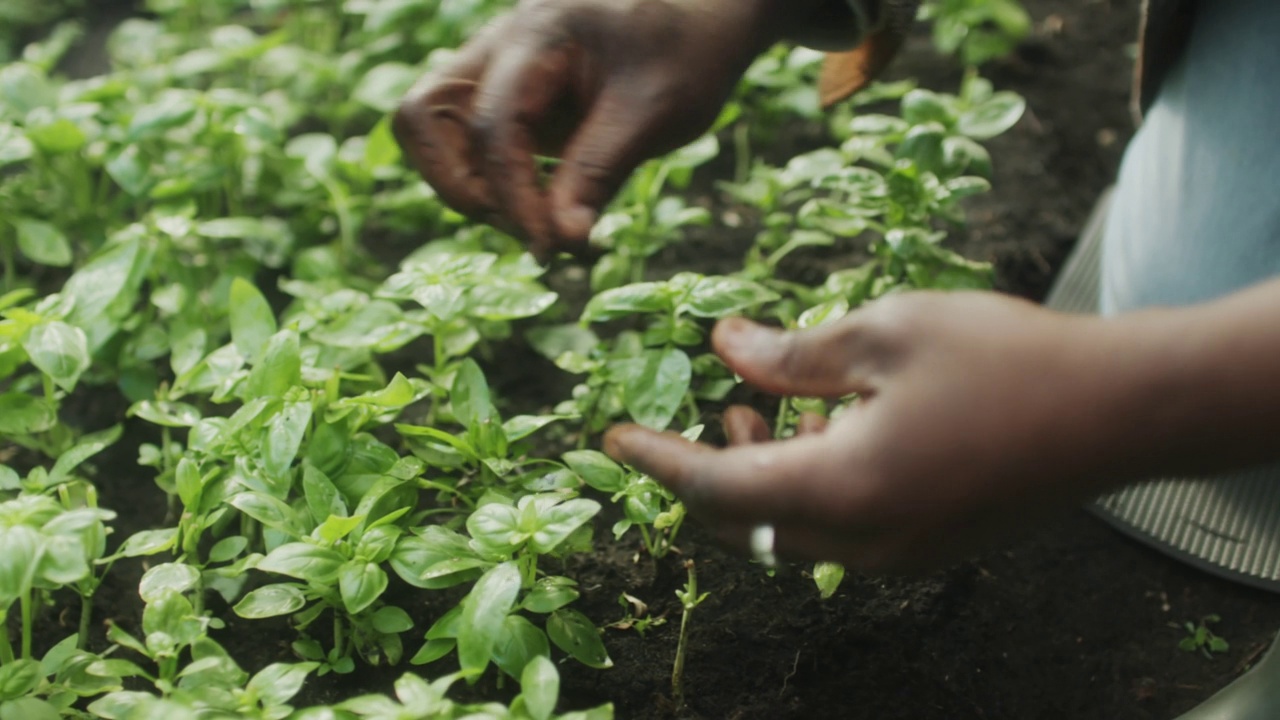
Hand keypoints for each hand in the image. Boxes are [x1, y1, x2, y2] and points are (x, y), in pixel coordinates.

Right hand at [393, 0, 816, 259]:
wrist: (703, 19)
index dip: (512, 197)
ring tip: (536, 221)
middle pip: (421, 116)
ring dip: (468, 186)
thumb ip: (598, 175)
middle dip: (460, 186)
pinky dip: (489, 181)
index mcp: (538, 36)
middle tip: (529, 227)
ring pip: (430, 130)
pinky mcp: (504, 96)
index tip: (550, 245)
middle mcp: (498, 46)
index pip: (493, 125)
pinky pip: (464, 140)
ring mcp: (494, 69)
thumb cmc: (686, 53)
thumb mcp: (655, 114)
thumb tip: (558, 241)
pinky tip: (542, 206)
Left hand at [604, 291, 1160, 572]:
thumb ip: (792, 352)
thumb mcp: (883, 334)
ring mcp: (902, 554)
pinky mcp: (933, 547)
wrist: (1123, 410)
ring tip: (776, 404)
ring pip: (794, 530)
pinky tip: (839, 426)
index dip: (655, 459)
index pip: (713, 485)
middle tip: (717, 406)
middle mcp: (863, 543)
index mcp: (839, 491)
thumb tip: (723, 346)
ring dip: (767, 475)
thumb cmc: (1005, 360)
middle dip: (712, 469)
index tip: (608, 438)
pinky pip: (843, 531)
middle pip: (747, 522)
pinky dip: (815, 486)